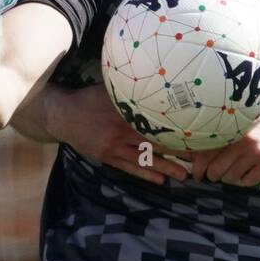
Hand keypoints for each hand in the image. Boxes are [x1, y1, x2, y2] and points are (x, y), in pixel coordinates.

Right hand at [45, 85, 188, 184]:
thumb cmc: (89, 99)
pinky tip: (159, 180)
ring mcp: (114, 147)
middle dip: (176, 151)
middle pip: (154, 142)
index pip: (155, 121)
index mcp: (124, 113)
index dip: (174, 127)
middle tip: (198, 158)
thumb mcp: (109, 90)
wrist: (62, 115)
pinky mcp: (107, 157)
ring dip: (165, 167)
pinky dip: (145, 174)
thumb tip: (156, 80)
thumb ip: (130, 91)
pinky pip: (129, 168)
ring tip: (183, 175)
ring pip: (144, 159)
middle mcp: (121, 131)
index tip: (194, 131)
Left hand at [184, 113, 259, 186]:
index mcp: (235, 128)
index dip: (198, 165)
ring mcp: (257, 152)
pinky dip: (247, 181)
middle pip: (216, 168)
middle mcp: (244, 139)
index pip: (208, 149)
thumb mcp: (246, 127)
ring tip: (237, 171)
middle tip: (215, 176)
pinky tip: (253, 173)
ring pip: (230, 177)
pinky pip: (247, 182)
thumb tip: (193, 151)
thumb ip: (225, 135)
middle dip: (213, 176)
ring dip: (231, 179)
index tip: (196, 174)